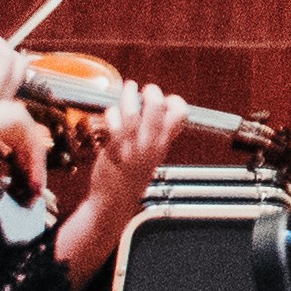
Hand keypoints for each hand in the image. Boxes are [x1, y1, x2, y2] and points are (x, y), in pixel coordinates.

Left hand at [52, 80, 188, 267]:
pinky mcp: (114, 149)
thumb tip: (155, 110)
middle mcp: (151, 145)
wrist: (113, 202)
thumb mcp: (151, 157)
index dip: (175, 102)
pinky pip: (113, 124)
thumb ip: (156, 136)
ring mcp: (132, 147)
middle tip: (145, 89)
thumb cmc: (129, 178)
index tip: (166, 99)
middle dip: (152, 92)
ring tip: (127, 88)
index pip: (180, 117)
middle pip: (158, 108)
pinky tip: (111, 113)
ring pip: (133, 113)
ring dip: (129, 96)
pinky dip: (112, 113)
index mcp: (163, 145)